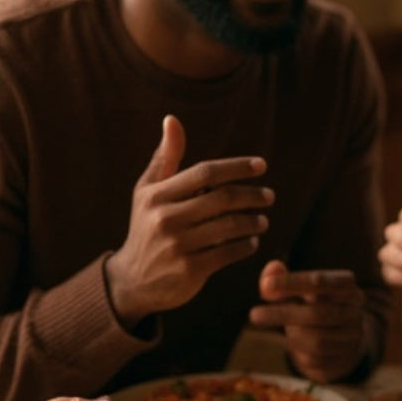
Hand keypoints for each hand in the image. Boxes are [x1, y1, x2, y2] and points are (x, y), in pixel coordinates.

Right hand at [105, 115, 272, 326]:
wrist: (131, 280)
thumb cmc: (146, 227)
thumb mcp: (147, 192)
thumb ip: (165, 158)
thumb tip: (172, 120)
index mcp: (157, 195)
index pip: (205, 172)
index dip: (237, 166)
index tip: (261, 165)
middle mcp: (165, 218)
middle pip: (222, 198)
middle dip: (252, 195)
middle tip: (269, 196)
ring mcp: (177, 245)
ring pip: (229, 226)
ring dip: (253, 222)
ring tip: (262, 220)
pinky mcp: (189, 270)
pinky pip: (228, 252)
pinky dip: (245, 246)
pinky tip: (251, 242)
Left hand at [247, 260, 366, 380]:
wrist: (340, 337)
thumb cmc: (313, 304)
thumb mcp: (299, 288)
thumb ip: (282, 277)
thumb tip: (270, 272)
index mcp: (347, 286)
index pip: (321, 281)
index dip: (292, 283)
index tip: (265, 286)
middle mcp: (354, 311)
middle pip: (319, 313)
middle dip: (283, 314)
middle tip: (253, 315)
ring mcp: (351, 337)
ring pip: (318, 340)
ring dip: (289, 334)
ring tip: (272, 326)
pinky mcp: (342, 359)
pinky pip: (316, 359)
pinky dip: (297, 350)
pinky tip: (288, 341)